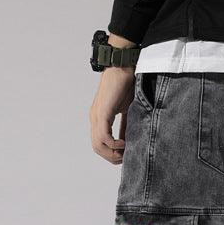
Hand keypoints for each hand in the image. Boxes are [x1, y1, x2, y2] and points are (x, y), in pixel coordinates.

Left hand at [89, 34, 136, 164]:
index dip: (112, 154)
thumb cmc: (126, 84)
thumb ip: (126, 126)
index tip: (125, 156)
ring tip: (125, 152)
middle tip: (126, 158)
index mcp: (99, 118)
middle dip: (112, 157)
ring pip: (98, 145)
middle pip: (97, 148)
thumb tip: (129, 142)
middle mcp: (94, 118)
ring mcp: (97, 116)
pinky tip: (124, 143)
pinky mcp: (102, 113)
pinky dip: (114, 144)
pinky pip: (104, 136)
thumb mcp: (128, 110)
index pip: (99, 144)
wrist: (122, 66)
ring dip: (112, 153)